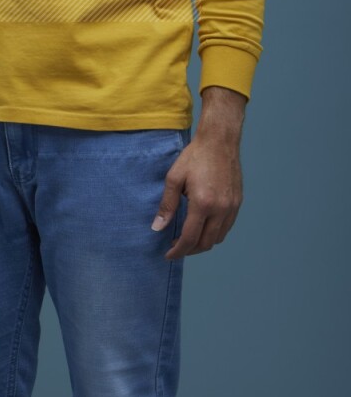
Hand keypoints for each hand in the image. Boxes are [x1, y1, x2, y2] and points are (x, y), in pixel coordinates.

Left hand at [151, 130, 243, 259]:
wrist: (219, 141)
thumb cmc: (194, 157)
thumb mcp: (174, 178)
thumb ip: (167, 205)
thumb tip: (158, 227)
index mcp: (202, 204)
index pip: (190, 238)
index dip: (178, 251)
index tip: (168, 255)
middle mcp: (220, 209)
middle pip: (205, 243)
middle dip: (190, 250)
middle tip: (176, 248)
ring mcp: (232, 207)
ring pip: (218, 238)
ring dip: (203, 243)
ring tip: (189, 239)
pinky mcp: (238, 203)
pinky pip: (227, 228)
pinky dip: (214, 233)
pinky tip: (204, 227)